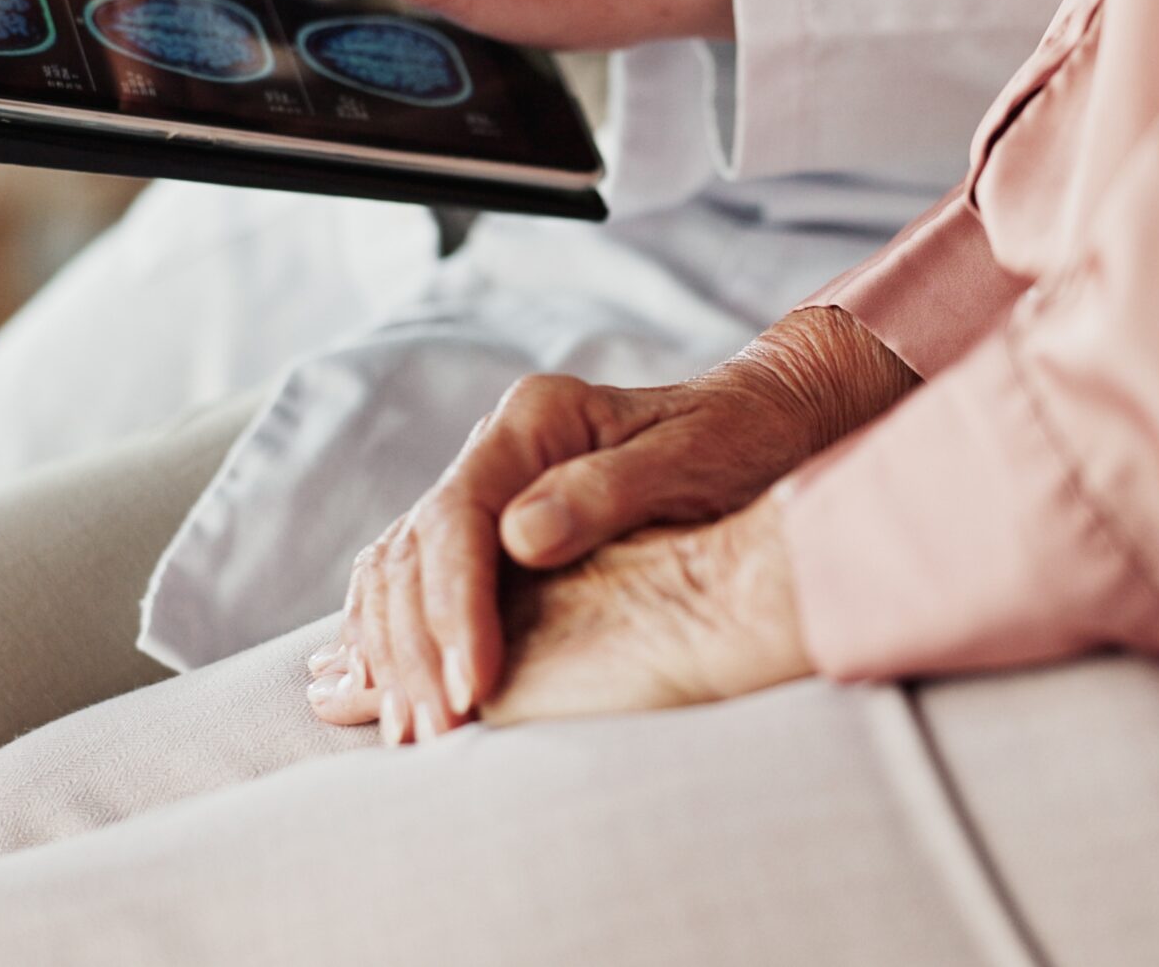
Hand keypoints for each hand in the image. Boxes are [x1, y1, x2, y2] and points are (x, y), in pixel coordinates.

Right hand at [306, 308, 914, 742]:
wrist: (762, 423)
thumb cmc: (740, 439)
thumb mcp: (693, 455)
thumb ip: (608, 490)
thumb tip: (519, 538)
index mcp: (533, 420)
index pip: (458, 517)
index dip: (454, 607)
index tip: (472, 686)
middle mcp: (495, 451)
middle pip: (412, 552)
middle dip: (416, 648)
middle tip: (435, 735)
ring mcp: (486, 491)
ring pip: (397, 574)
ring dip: (396, 657)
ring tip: (412, 738)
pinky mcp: (488, 536)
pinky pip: (412, 588)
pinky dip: (397, 644)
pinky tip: (396, 700)